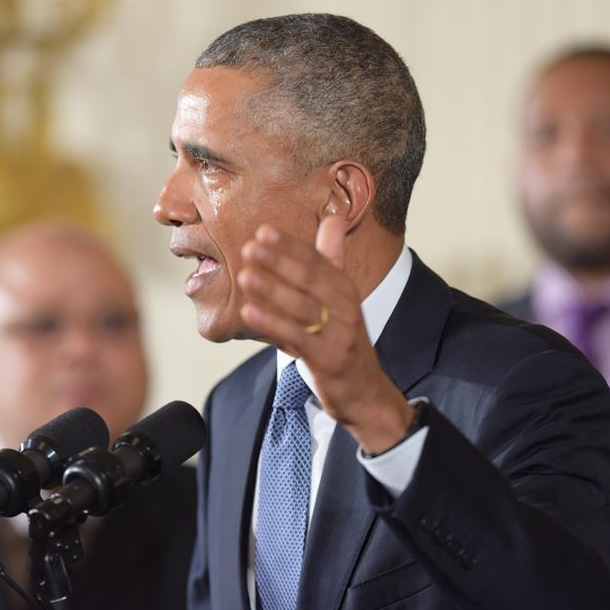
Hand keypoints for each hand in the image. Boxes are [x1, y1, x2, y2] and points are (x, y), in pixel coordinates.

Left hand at [238, 219, 413, 452]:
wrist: (364, 390)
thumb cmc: (342, 339)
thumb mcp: (340, 298)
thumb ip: (331, 259)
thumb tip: (332, 219)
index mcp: (346, 290)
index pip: (318, 261)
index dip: (291, 246)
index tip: (263, 231)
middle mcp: (346, 309)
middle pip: (310, 281)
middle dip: (279, 262)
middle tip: (249, 248)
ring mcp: (338, 335)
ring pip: (302, 308)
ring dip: (272, 291)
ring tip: (244, 276)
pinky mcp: (328, 360)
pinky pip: (297, 338)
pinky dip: (272, 324)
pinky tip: (249, 312)